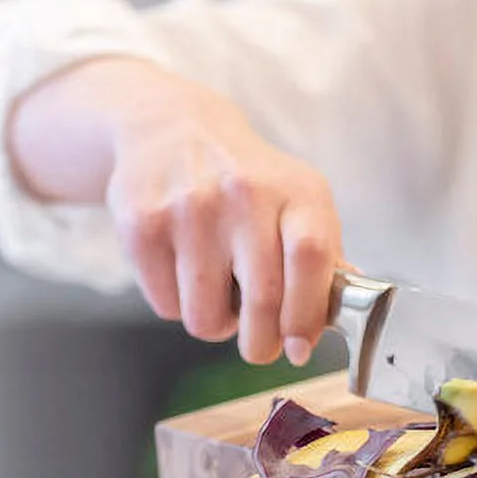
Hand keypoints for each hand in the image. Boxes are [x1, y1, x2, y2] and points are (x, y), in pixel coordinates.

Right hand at [9, 58, 343, 365]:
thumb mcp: (297, 200)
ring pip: (206, 317)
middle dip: (261, 344)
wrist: (168, 130)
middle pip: (262, 299)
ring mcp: (189, 209)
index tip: (298, 347)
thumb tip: (334, 318)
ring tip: (216, 291)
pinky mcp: (142, 227)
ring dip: (214, 323)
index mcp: (295, 191)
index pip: (311, 257)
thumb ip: (322, 258)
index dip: (307, 314)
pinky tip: (182, 270)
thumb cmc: (246, 182)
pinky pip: (167, 307)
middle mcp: (243, 194)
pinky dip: (177, 305)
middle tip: (258, 347)